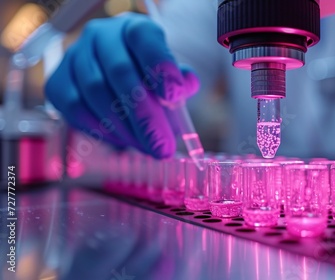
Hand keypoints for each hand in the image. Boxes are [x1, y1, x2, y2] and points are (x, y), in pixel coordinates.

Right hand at [45, 13, 198, 157]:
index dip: (159, 66)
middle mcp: (102, 36)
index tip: (174, 96)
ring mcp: (75, 57)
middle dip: (144, 116)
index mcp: (135, 28)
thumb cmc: (152, 80)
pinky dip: (101, 131)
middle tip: (162, 147)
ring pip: (95, 94)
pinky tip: (123, 141)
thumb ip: (183, 83)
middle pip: (119, 73)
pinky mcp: (57, 82)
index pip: (144, 39)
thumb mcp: (174, 76)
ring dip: (124, 129)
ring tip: (147, 148)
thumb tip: (184, 88)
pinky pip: (76, 110)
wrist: (122, 77)